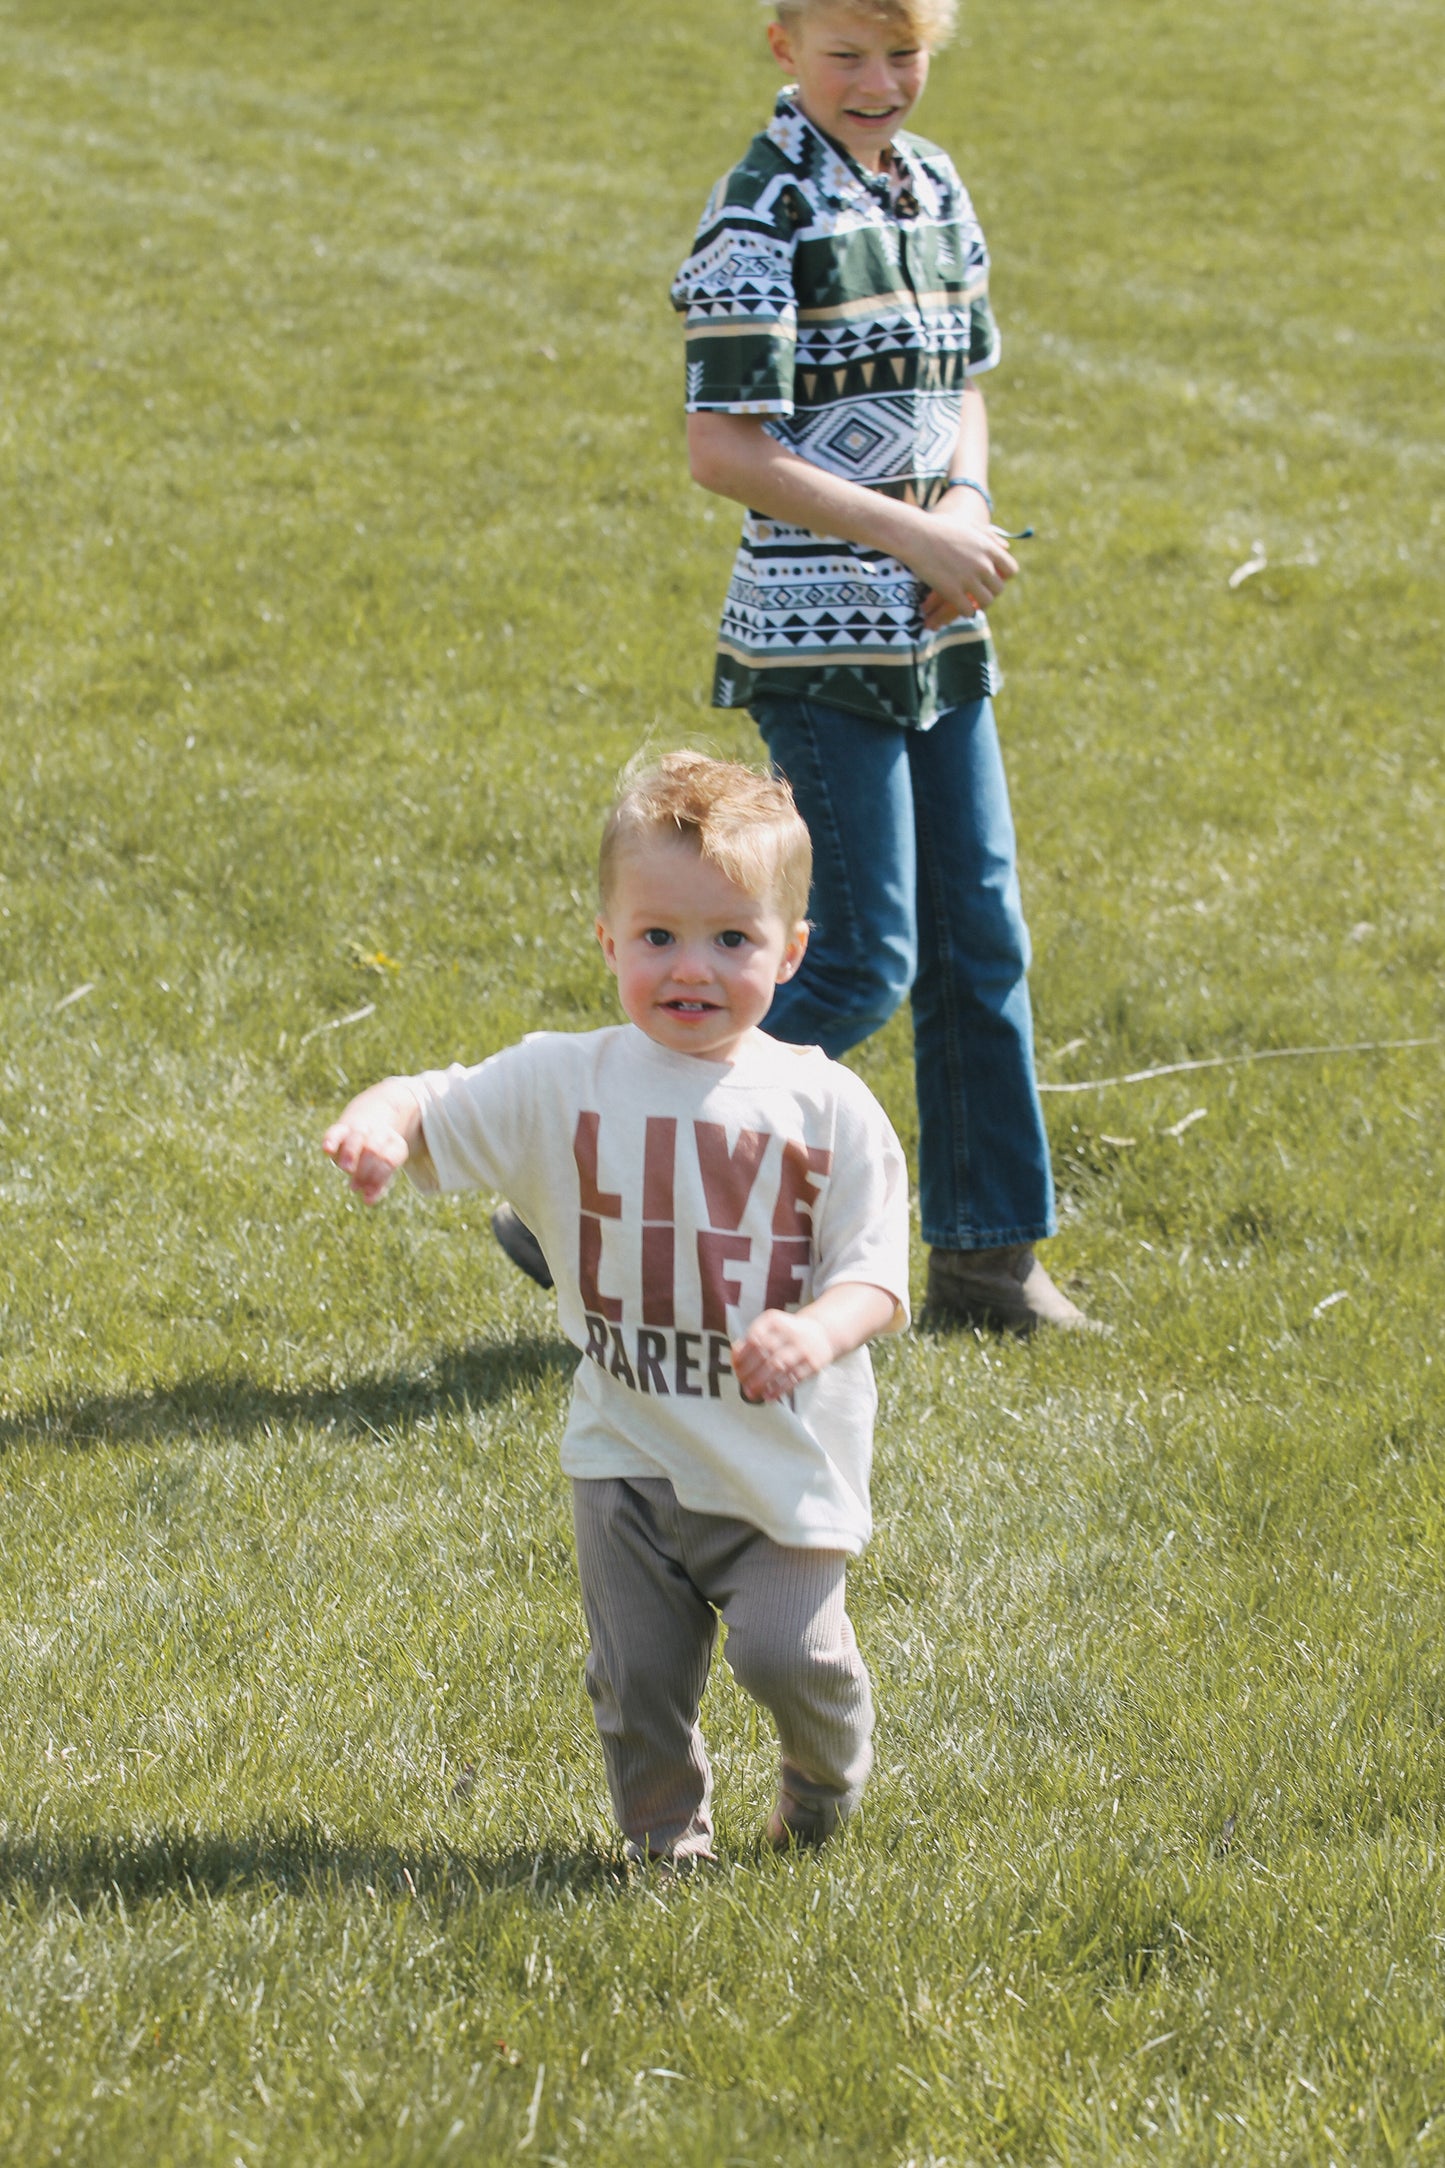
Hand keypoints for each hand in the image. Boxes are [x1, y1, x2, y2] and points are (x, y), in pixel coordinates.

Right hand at [321, 1119, 409, 1203]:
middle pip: (373, 1148)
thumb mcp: (382, 1171)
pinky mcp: (341, 1128)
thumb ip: (376, 1185)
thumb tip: (368, 1201)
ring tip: (347, 1170)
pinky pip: (336, 1131)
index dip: (378, 1178)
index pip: (389, 1160)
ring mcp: (360, 1129)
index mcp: (395, 1144)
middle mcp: (379, 1133)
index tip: (367, 1193)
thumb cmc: (377, 1159)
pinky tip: (327, 1150)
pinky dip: (331, 1140)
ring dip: (351, 1154)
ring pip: (357, 1137)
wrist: (371, 1125)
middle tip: (355, 1187)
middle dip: (364, 1170)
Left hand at [731, 1309, 834, 1403]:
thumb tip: (734, 1356)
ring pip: (779, 1365)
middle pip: (765, 1352)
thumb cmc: (788, 1333)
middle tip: (741, 1383)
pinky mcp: (813, 1363)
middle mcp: (790, 1332)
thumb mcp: (771, 1328)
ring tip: (751, 1393)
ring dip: (762, 1382)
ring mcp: (803, 1347)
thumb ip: (752, 1339)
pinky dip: (779, 1389)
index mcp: (775, 1321)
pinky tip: (769, 1397)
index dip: (743, 1354)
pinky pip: (794, 1378)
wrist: (821, 1332)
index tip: (735, 1366)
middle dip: (750, 1371)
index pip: (755, 1337)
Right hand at [915, 492, 1017, 631]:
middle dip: (989, 592)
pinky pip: (968, 610)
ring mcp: (968, 579)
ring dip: (978, 603)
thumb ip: (989, 536)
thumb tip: (1006, 547)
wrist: (915, 535)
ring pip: (986, 602)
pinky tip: (957, 606)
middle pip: (998, 589)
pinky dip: (965, 611)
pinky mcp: (952, 591)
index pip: (1011, 570)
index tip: (992, 578)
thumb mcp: (968, 526)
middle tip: (978, 592)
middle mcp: (982, 564)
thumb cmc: (939, 528)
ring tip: (969, 601)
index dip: (1003, 576)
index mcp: (988, 548)